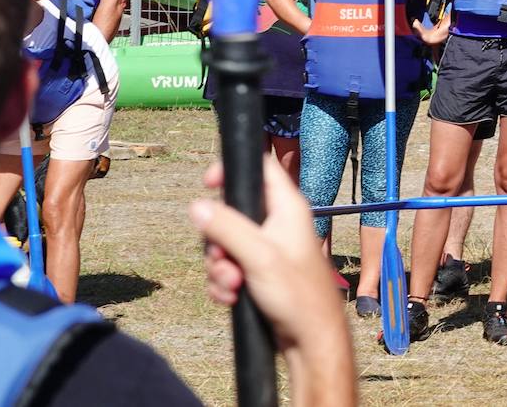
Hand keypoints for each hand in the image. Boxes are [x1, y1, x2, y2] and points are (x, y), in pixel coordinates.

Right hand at [189, 157, 348, 355]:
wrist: (310, 338)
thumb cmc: (297, 294)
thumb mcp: (257, 256)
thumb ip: (227, 228)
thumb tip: (197, 206)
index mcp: (287, 207)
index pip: (260, 167)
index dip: (232, 169)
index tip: (208, 183)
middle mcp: (278, 223)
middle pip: (231, 212)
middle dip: (218, 241)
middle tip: (226, 261)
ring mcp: (268, 248)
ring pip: (225, 244)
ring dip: (220, 268)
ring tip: (234, 286)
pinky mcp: (259, 271)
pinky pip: (228, 268)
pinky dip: (225, 283)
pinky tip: (232, 299)